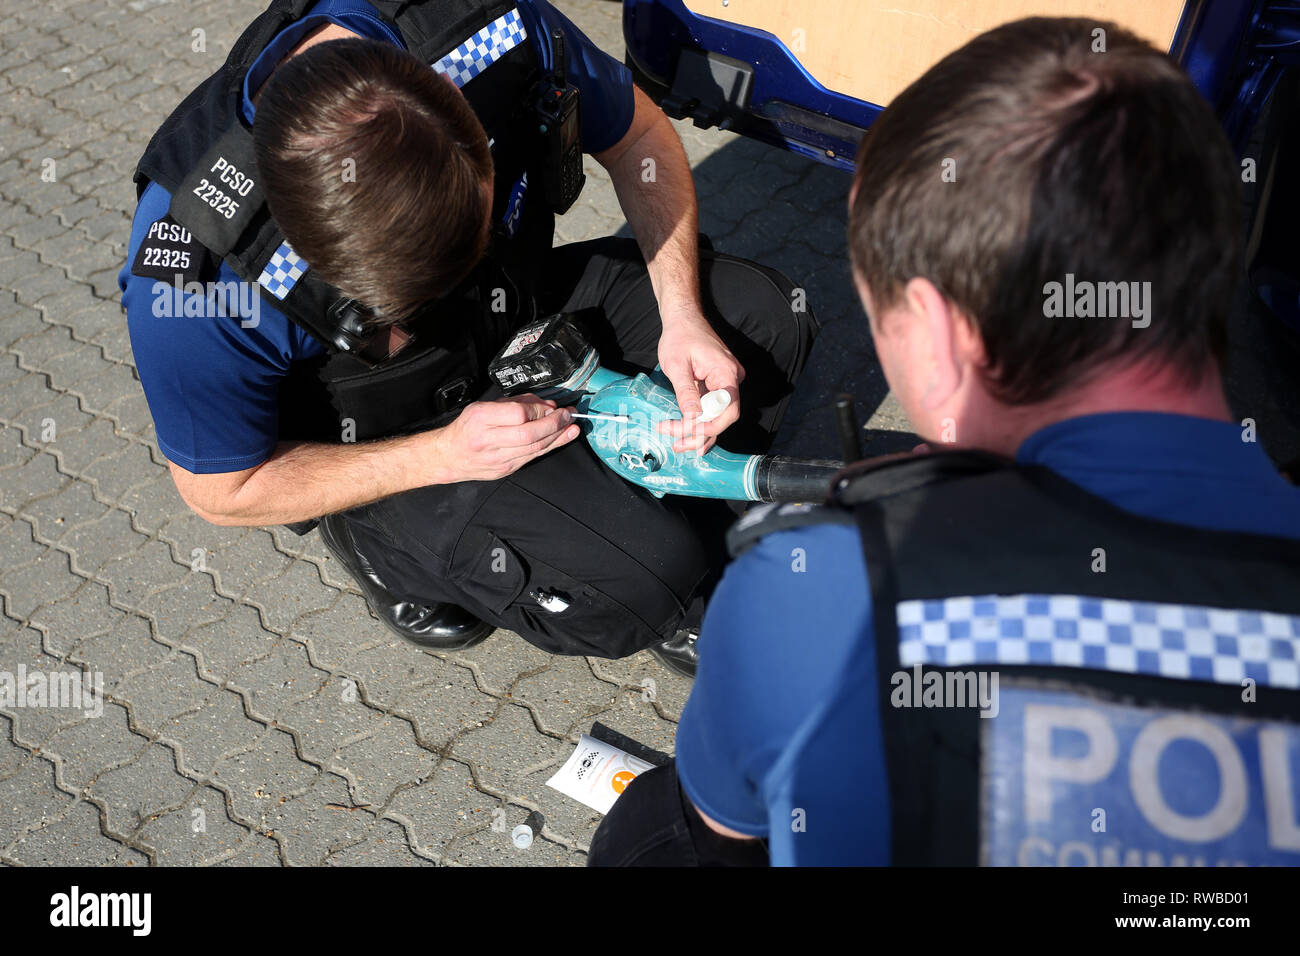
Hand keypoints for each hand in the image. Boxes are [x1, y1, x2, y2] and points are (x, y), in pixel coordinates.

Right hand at [431, 395, 578, 482]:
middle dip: (554, 424)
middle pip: (529, 434)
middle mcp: (488, 440)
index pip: (518, 414)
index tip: (550, 405)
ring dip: (558, 436)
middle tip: (568, 415)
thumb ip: (516, 403)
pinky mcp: (506, 469)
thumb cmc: (466, 428)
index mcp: (481, 418)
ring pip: (535, 448)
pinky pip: (533, 457)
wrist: (449, 456)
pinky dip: (551, 446)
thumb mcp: (484, 406)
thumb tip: (546, 405)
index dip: (539, 409)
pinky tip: (563, 438)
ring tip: (572, 426)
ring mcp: (498, 458)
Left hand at [656, 315, 743, 453]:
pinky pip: (713, 407)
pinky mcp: (718, 384)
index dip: (711, 427)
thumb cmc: (679, 336)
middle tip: (677, 444)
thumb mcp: (677, 365)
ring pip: (718, 415)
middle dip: (700, 434)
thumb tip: (693, 417)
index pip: (729, 410)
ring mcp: (726, 382)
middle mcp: (732, 379)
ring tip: (678, 444)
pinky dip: (701, 420)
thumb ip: (686, 391)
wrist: (683, 318)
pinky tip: (687, 433)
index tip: (688, 433)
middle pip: (723, 416)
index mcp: (726, 373)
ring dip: (699, 431)